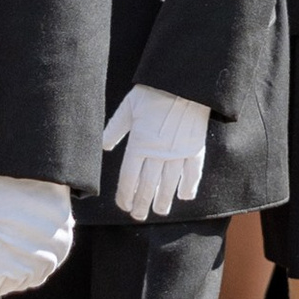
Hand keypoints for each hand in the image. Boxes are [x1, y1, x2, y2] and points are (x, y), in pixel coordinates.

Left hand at [0, 173, 76, 298]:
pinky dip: (30, 267)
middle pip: (4, 289)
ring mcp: (50, 256)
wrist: (35, 159)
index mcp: (1, 261)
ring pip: (25, 281)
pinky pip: (45, 269)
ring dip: (11, 276)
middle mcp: (28, 265)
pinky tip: (19, 254)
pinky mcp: (64, 245)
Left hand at [99, 85, 209, 220]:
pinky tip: (184, 196)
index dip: (125, 195)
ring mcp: (178, 152)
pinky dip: (189, 186)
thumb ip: (115, 129)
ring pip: (169, 184)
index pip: (129, 177)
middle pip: (148, 186)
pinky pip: (193, 173)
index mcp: (139, 143)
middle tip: (138, 215)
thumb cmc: (153, 92)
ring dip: (163, 200)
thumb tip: (104, 146)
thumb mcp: (129, 107)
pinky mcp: (195, 148)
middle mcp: (158, 152)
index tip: (123, 205)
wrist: (183, 82)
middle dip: (142, 204)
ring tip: (160, 211)